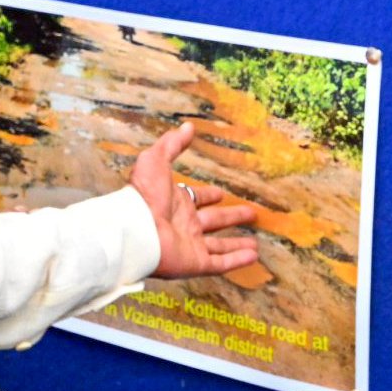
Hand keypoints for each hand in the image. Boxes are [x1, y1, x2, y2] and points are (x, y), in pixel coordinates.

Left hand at [129, 122, 259, 278]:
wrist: (136, 228)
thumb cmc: (143, 195)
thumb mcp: (156, 160)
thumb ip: (172, 144)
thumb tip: (187, 127)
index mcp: (176, 202)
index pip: (196, 199)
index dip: (208, 195)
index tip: (220, 194)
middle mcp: (185, 224)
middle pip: (213, 221)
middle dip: (230, 217)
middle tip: (250, 213)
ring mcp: (191, 245)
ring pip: (219, 245)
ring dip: (236, 244)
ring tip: (255, 244)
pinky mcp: (195, 263)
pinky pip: (220, 263)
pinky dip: (237, 260)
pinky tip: (253, 256)